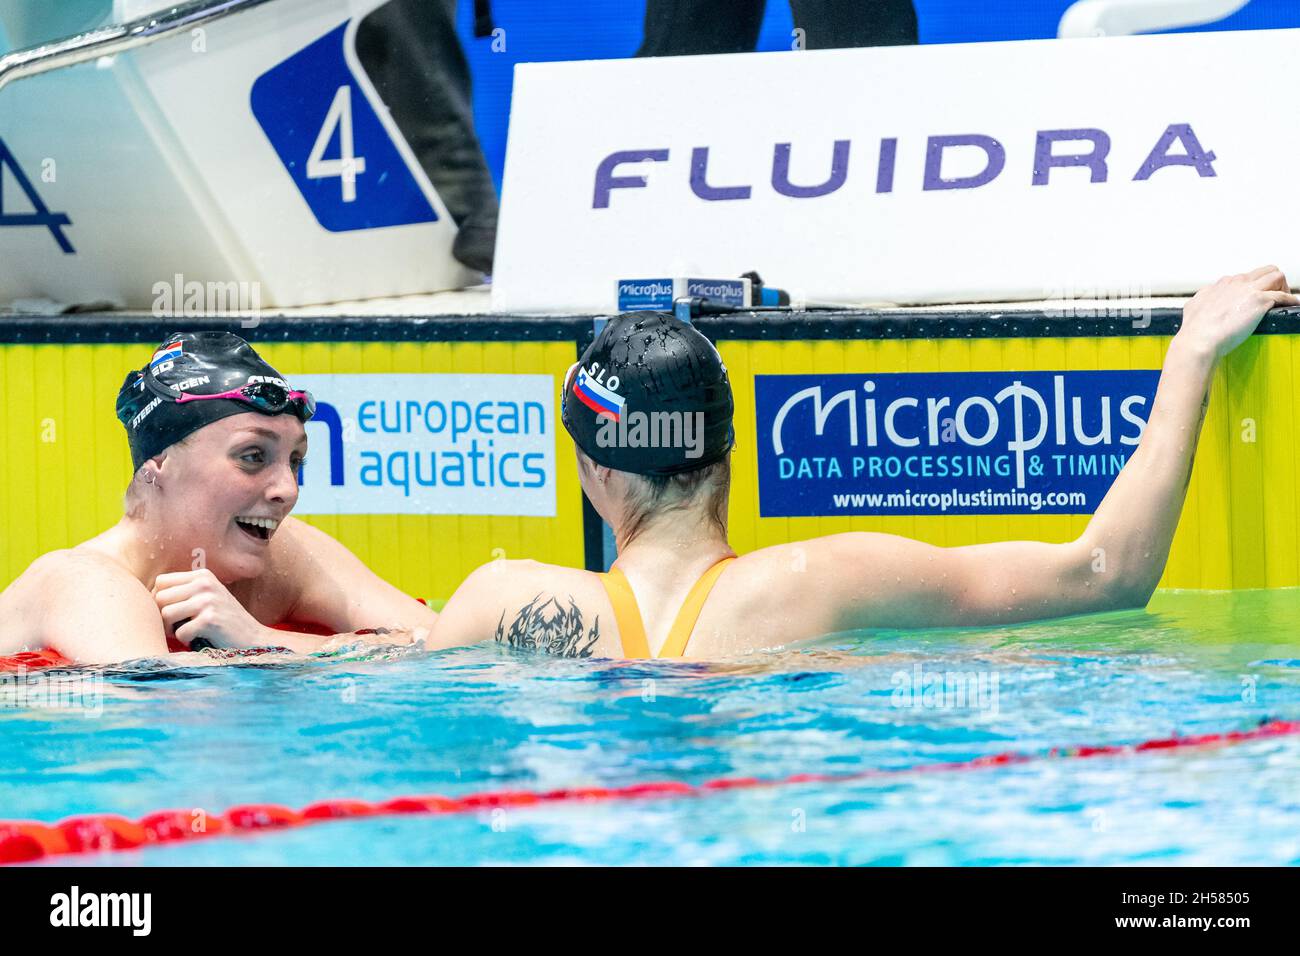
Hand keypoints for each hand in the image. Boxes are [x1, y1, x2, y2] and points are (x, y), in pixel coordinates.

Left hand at [152, 569, 274, 650]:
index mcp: (203, 575)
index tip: (169, 614)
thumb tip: (145, 598)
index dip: (158, 600)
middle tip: (176, 628)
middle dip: (163, 617)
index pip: (161, 582)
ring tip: (186, 632)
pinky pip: (180, 632)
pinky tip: (199, 639)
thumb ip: (184, 592)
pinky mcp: (211, 619)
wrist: (254, 639)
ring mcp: (209, 600)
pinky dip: (185, 641)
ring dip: (172, 629)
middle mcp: (205, 583)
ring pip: (166, 614)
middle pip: (160, 598)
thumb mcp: (207, 598)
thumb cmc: (224, 622)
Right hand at [1176, 265, 1298, 361]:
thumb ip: (1204, 298)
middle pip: (1264, 271)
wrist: (1198, 338)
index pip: (1244, 277)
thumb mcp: (1194, 306)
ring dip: (1282, 287)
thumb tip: (1204, 298)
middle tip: (1273, 296)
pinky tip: (1292, 306)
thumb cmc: (1194, 328)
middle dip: (1272, 282)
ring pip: (1276, 275)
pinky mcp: (1259, 300)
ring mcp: (1249, 290)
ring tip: (1283, 301)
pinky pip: (1283, 296)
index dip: (1252, 287)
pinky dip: (1290, 300)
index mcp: (1222, 284)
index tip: (1254, 298)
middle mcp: (1236, 282)